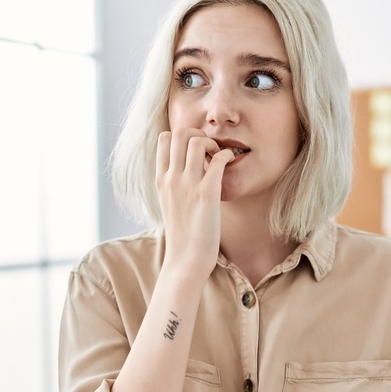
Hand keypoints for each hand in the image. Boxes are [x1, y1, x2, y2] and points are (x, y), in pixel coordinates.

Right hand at [155, 128, 233, 278]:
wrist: (186, 259)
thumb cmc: (182, 233)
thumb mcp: (169, 202)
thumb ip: (173, 182)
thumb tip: (185, 166)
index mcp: (161, 179)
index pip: (164, 138)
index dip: (183, 137)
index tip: (195, 151)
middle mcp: (171, 178)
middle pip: (180, 132)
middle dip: (198, 133)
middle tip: (209, 150)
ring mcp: (188, 185)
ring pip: (197, 140)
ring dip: (212, 143)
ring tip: (218, 158)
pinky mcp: (207, 194)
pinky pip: (218, 159)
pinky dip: (226, 155)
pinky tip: (229, 164)